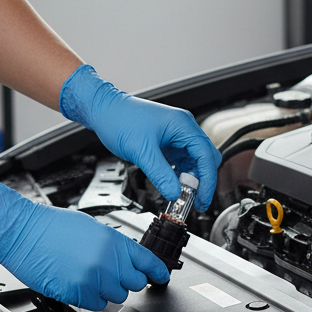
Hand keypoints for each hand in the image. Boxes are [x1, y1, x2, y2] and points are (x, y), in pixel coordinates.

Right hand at [0, 180, 169, 309]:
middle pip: (135, 284)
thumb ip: (113, 245)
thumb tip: (126, 259)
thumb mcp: (91, 227)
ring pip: (117, 297)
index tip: (160, 276)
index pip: (148, 262)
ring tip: (87, 275)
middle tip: (109, 273)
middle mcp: (108, 261)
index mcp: (114, 241)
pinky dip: (90, 298)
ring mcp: (93, 279)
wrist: (21, 233)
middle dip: (125, 280)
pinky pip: (96, 304)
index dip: (157, 272)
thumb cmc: (50, 226)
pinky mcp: (78, 293)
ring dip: (106, 290)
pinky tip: (77, 283)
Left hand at [59, 64, 220, 210]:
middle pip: (205, 158)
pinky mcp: (168, 141)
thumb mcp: (142, 152)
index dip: (207, 180)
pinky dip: (181, 174)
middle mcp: (183, 128)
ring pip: (194, 161)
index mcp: (182, 125)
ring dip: (191, 179)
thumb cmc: (120, 120)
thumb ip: (160, 175)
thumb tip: (174, 193)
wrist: (104, 110)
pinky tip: (175, 185)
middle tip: (194, 200)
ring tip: (183, 196)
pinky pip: (181, 160)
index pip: (206, 156)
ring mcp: (176, 134)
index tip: (202, 198)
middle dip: (202, 181)